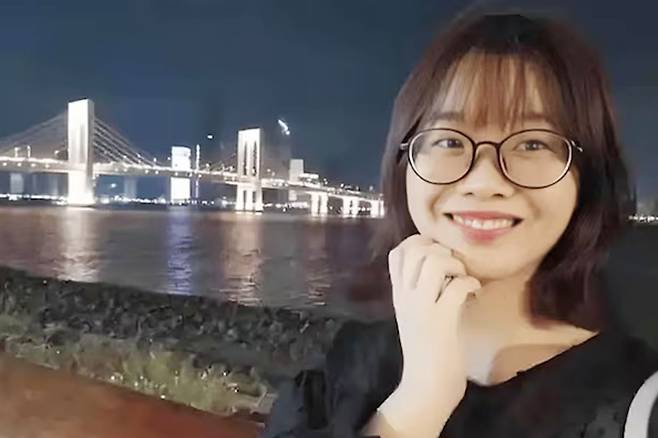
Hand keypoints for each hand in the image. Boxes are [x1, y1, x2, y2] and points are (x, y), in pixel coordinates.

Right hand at [388, 234, 481, 402]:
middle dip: (440, 251)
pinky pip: (457, 286)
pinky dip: (471, 283)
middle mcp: (406, 297)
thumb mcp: (414, 315)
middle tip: (453, 268)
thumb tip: (441, 266)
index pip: (397, 253)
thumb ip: (420, 291)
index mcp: (398, 295)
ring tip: (462, 278)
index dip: (419, 243)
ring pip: (434, 263)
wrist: (426, 386)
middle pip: (416, 251)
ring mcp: (422, 308)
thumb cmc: (425, 351)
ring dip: (455, 265)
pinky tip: (475, 293)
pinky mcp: (442, 321)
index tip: (437, 254)